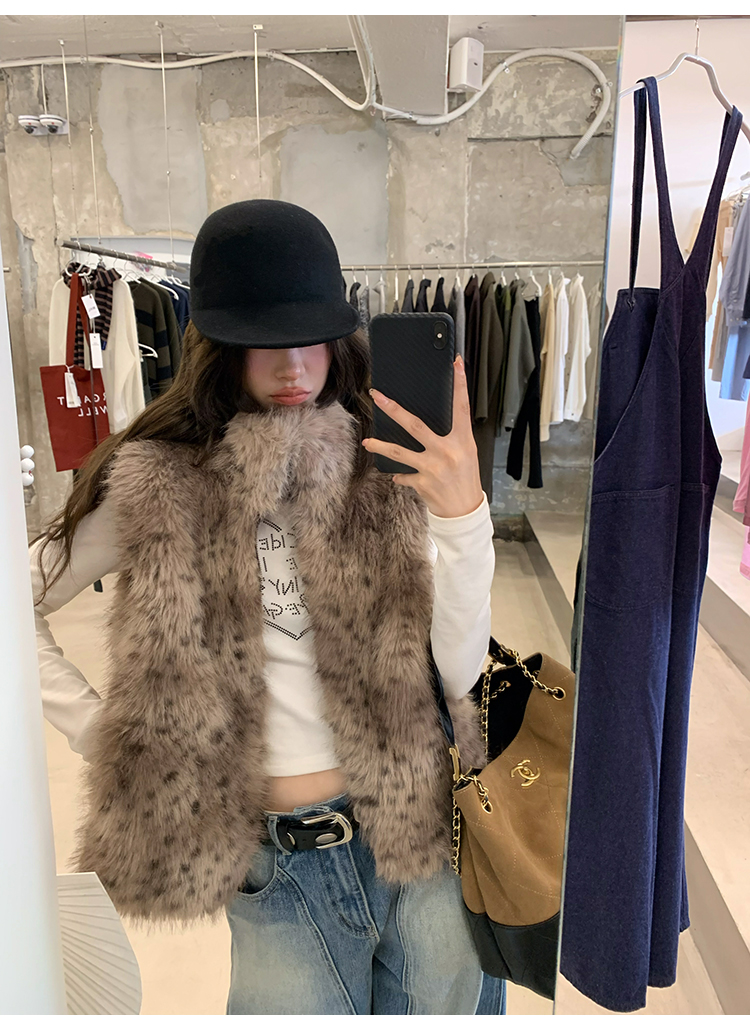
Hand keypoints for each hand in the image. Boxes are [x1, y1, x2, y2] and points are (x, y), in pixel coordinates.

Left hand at [362, 354, 483, 518]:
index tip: (457, 364)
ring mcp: (433, 468)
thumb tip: (434, 419)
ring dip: (381, 445)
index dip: (460, 384)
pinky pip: (404, 475)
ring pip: (400, 452)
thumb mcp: (468, 453)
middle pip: (416, 425)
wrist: (464, 511)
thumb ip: (453, 436)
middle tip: (377, 396)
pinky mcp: (422, 483)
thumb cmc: (466, 479)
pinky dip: (400, 475)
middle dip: (393, 409)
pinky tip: (395, 475)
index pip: (461, 407)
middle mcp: (447, 451)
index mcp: (463, 441)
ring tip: (367, 441)